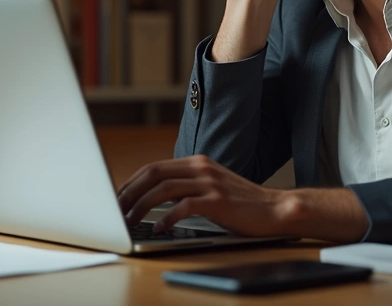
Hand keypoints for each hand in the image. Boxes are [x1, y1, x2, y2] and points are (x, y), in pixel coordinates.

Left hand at [116, 155, 289, 235]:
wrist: (275, 209)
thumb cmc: (241, 203)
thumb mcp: (210, 186)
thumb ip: (186, 186)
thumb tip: (155, 197)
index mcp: (197, 162)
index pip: (154, 167)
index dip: (132, 182)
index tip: (117, 197)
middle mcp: (201, 168)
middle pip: (153, 174)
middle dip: (130, 192)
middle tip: (116, 209)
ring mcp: (209, 183)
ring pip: (163, 190)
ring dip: (142, 206)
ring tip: (130, 221)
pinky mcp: (217, 201)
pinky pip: (184, 207)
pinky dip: (166, 218)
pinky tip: (158, 228)